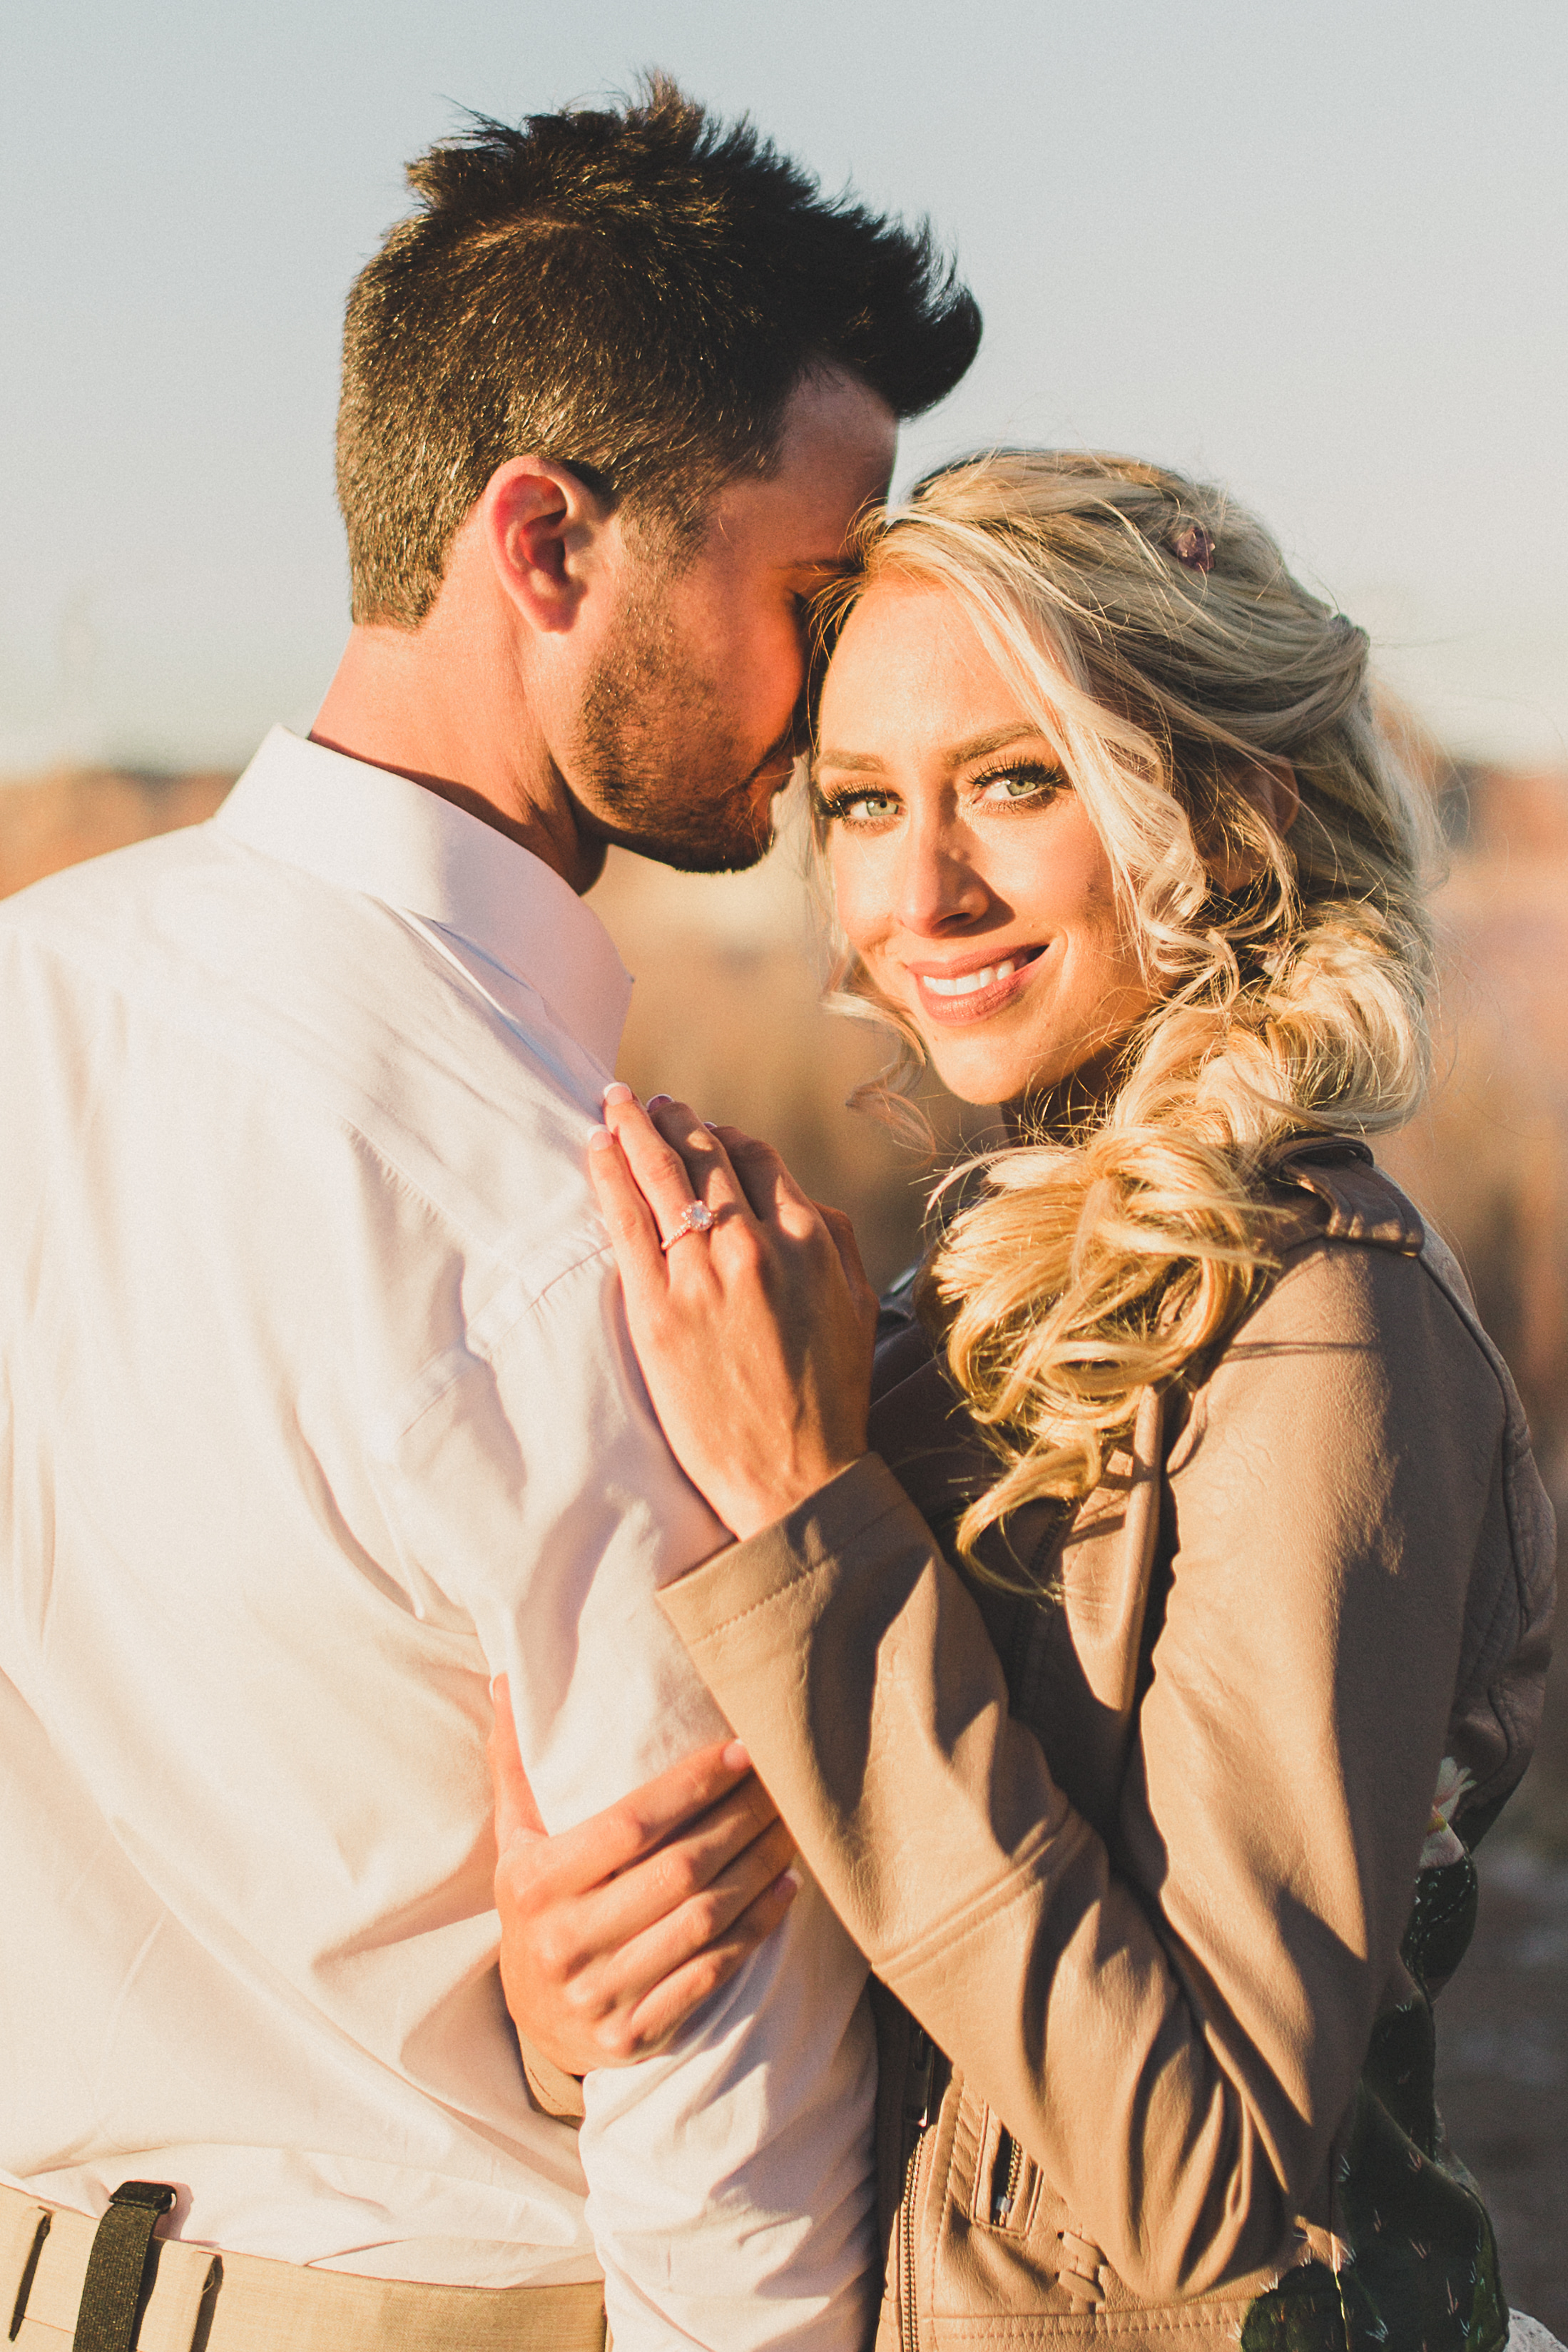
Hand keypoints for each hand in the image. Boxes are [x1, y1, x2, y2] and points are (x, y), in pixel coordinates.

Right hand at [489, 1676, 800, 2069]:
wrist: (534, 2022)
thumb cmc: (536, 1908)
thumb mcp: (515, 1842)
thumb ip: (518, 1765)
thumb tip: (508, 1679)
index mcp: (535, 1885)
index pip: (629, 1824)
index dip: (692, 1785)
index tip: (741, 1752)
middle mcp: (565, 1942)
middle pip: (678, 1870)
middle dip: (740, 1820)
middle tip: (782, 1783)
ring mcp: (601, 1993)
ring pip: (702, 1921)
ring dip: (759, 1869)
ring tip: (791, 1827)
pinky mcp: (635, 2034)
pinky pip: (711, 1975)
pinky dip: (756, 1929)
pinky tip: (784, 1889)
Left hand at [588, 1088, 878, 1539]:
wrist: (792, 1477)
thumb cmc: (828, 1399)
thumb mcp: (855, 1307)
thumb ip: (834, 1239)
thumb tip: (801, 1196)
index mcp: (810, 1240)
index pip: (759, 1158)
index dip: (729, 1136)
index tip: (707, 1129)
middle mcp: (755, 1245)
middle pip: (706, 1155)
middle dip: (675, 1119)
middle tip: (650, 1102)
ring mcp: (702, 1275)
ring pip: (662, 1176)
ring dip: (634, 1130)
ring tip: (616, 1105)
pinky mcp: (656, 1309)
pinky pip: (625, 1221)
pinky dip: (609, 1174)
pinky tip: (596, 1149)